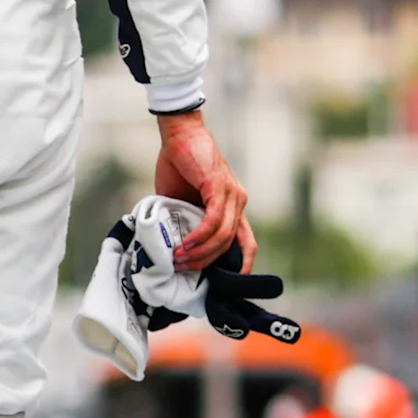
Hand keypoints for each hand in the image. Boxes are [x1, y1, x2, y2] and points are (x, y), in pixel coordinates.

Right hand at [154, 109, 252, 271]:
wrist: (179, 134)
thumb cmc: (179, 163)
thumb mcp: (182, 199)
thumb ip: (184, 218)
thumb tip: (171, 243)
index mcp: (233, 206)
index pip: (246, 242)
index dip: (242, 264)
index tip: (229, 283)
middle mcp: (238, 202)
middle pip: (230, 244)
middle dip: (207, 263)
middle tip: (182, 269)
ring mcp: (232, 195)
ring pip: (222, 236)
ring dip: (200, 252)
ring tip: (178, 259)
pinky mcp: (219, 188)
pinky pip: (213, 221)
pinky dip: (199, 236)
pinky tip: (185, 244)